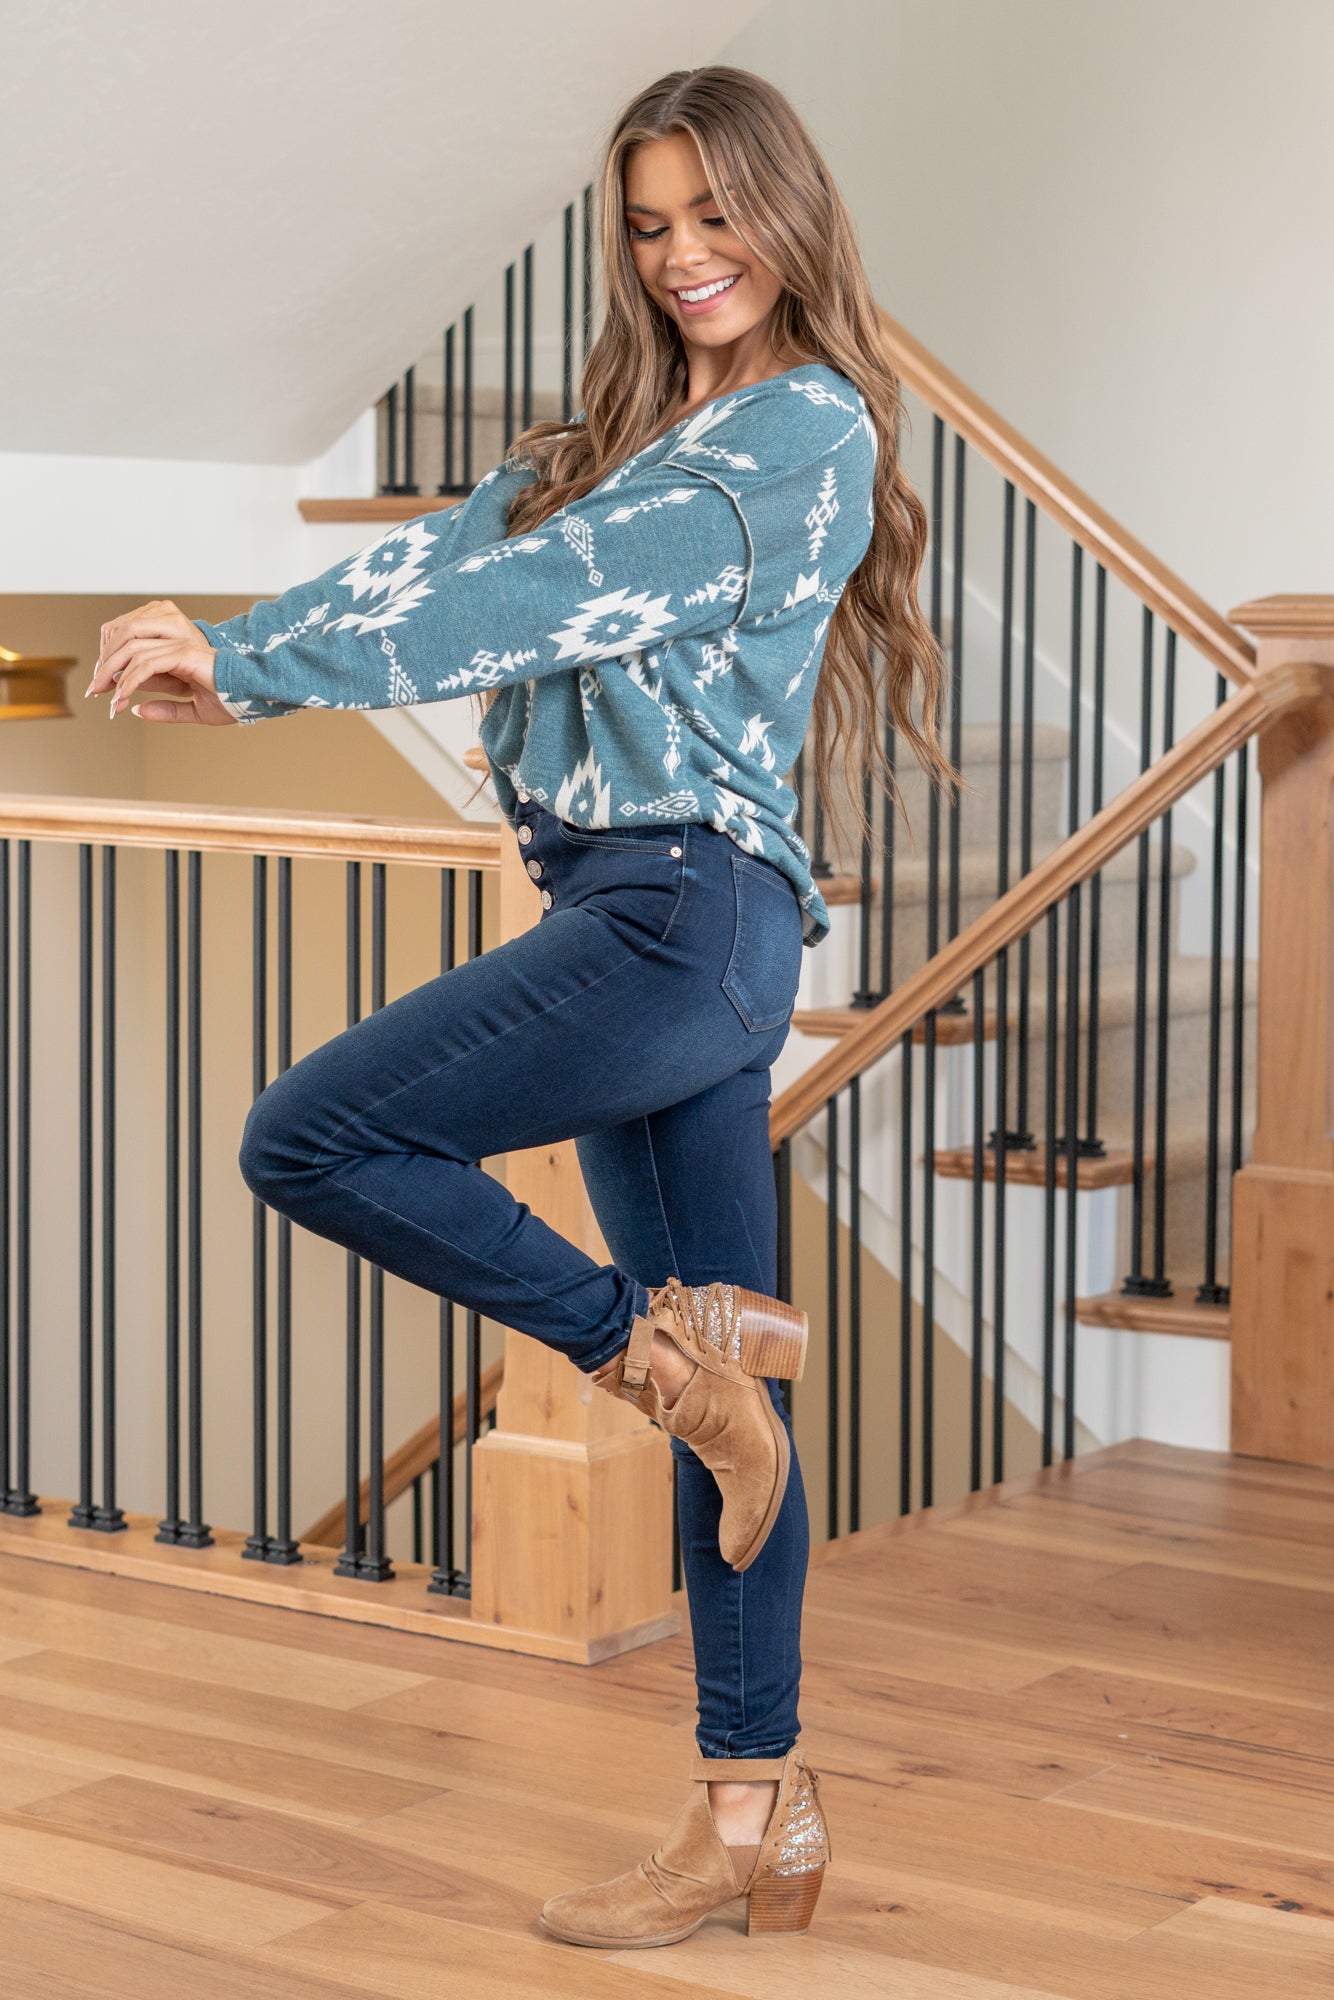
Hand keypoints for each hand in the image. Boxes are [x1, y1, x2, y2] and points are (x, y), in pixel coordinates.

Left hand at [86, 600, 233, 724]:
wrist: (255, 697)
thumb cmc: (232, 702)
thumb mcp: (193, 710)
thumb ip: (166, 710)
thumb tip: (137, 711)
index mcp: (175, 654)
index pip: (133, 652)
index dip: (114, 670)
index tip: (104, 694)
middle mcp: (173, 644)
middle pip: (125, 646)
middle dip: (105, 669)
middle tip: (94, 691)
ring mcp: (178, 647)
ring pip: (131, 654)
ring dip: (113, 676)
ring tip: (107, 699)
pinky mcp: (183, 654)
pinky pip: (146, 665)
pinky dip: (130, 681)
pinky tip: (122, 698)